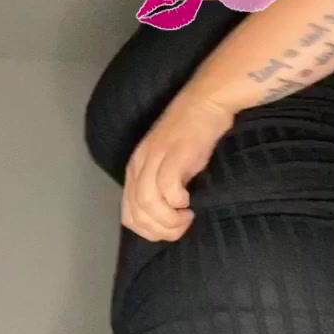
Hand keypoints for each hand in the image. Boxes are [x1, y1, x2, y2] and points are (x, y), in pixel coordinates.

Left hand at [121, 92, 234, 241]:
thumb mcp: (168, 164)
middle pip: (137, 214)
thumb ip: (160, 188)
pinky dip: (177, 202)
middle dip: (160, 230)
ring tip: (186, 217)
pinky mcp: (173, 153)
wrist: (205, 102)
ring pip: (147, 203)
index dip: (149, 232)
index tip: (171, 230)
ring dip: (168, 220)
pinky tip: (189, 201)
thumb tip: (165, 220)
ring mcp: (154, 158)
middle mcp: (139, 165)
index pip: (128, 216)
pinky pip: (166, 187)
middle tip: (182, 227)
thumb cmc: (191, 136)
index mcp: (135, 171)